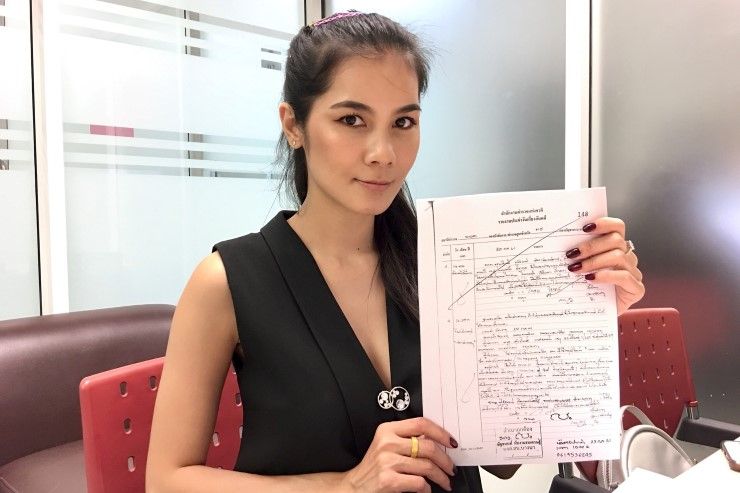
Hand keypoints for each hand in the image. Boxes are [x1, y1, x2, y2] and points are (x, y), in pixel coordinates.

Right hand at [340, 417, 456, 492]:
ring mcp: (387, 461)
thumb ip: (407, 440)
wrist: (354, 487)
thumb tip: (438, 441)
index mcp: (387, 430)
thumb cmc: (375, 467)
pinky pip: (419, 483)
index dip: (440, 432)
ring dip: (441, 477)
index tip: (451, 442)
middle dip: (445, 460)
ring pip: (427, 466)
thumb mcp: (387, 446)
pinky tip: (426, 489)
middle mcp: (387, 443)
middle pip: (428, 446)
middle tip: (451, 468)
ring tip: (445, 482)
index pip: (420, 423)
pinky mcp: (388, 480)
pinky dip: (427, 488)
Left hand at [566, 217, 644, 314]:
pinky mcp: (636, 289)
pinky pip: (624, 277)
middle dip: (591, 246)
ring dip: (594, 262)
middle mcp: (627, 257)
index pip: (617, 227)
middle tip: (571, 255)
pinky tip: (590, 279)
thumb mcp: (580, 268)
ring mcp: (634, 273)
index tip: (584, 227)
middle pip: (616, 241)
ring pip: (619, 257)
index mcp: (615, 247)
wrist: (593, 316)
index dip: (604, 223)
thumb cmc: (586, 290)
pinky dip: (605, 276)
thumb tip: (563, 244)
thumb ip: (578, 255)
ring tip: (575, 269)